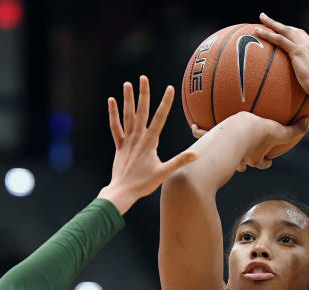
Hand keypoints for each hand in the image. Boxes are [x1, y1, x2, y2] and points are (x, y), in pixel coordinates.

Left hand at [98, 75, 196, 214]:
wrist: (122, 191)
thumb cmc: (144, 184)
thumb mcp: (164, 173)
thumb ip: (180, 161)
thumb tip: (197, 155)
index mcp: (149, 142)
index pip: (159, 118)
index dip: (165, 102)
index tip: (169, 88)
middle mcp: (137, 138)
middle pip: (141, 112)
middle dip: (144, 94)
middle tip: (144, 77)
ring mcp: (127, 141)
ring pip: (127, 116)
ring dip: (127, 99)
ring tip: (128, 84)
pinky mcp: (119, 146)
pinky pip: (115, 127)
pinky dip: (113, 114)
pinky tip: (112, 101)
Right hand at [192, 113, 308, 171]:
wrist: (230, 137)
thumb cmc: (254, 135)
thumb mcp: (277, 130)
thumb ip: (295, 129)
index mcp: (253, 157)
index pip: (262, 162)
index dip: (265, 162)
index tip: (267, 160)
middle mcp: (238, 158)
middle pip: (241, 162)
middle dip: (242, 160)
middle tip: (242, 153)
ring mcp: (223, 153)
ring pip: (220, 152)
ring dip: (218, 147)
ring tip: (215, 139)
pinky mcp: (208, 145)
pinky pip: (203, 138)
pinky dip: (198, 133)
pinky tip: (193, 125)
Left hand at [255, 13, 308, 99]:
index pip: (306, 43)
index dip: (297, 38)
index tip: (289, 36)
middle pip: (296, 31)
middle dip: (284, 25)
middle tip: (272, 21)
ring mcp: (306, 47)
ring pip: (287, 30)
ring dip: (273, 23)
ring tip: (262, 18)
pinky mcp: (298, 51)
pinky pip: (280, 40)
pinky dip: (269, 34)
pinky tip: (257, 32)